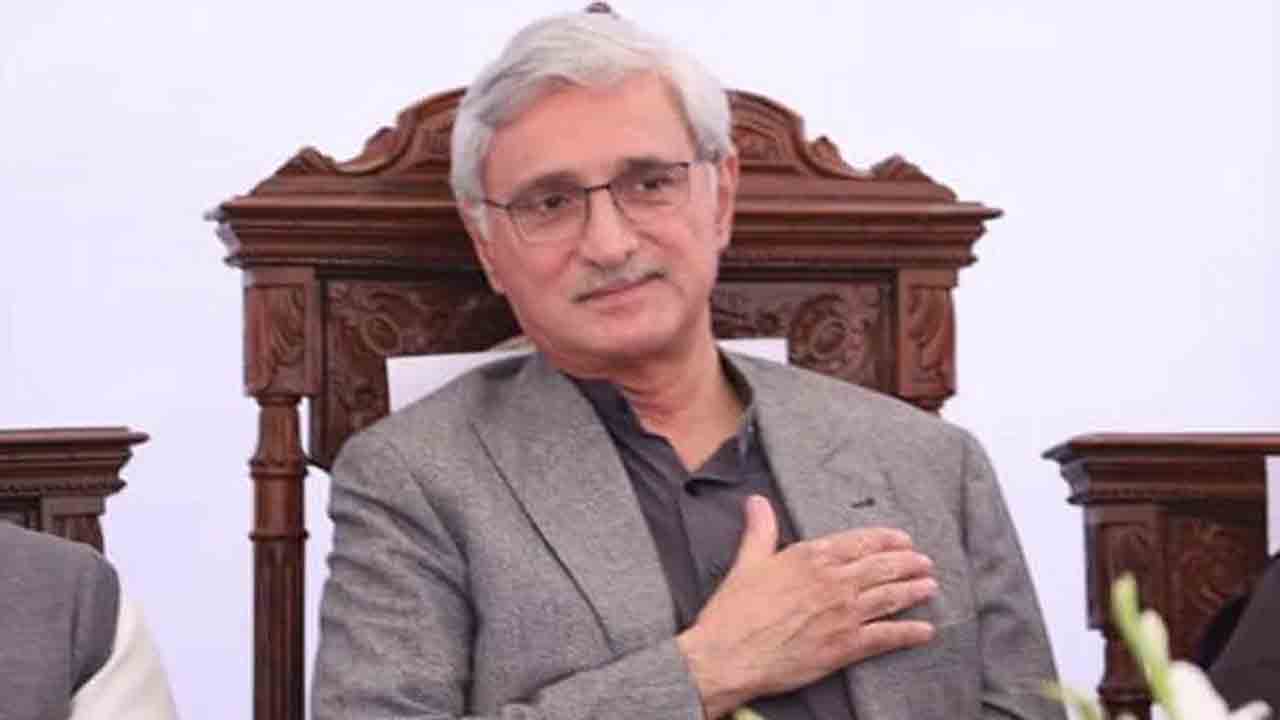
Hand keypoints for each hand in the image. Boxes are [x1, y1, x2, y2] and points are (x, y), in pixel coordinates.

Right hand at [677, 495, 936, 718]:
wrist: (730, 654)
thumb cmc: (735, 610)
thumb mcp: (747, 561)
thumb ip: (760, 529)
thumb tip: (757, 500)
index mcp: (811, 557)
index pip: (859, 542)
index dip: (885, 540)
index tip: (903, 539)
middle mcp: (833, 582)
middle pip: (882, 567)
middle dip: (908, 563)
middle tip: (925, 562)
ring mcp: (843, 614)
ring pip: (890, 597)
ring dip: (914, 591)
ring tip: (930, 587)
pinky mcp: (846, 646)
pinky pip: (887, 636)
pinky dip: (909, 632)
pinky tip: (925, 630)